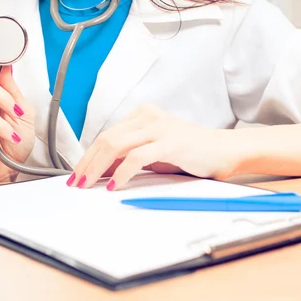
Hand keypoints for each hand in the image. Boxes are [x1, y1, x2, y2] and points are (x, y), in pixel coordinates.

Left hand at [67, 105, 242, 189]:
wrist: (224, 151)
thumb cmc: (191, 153)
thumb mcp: (155, 152)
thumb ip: (130, 156)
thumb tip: (101, 170)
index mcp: (142, 116)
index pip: (107, 135)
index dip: (88, 156)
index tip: (77, 174)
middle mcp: (148, 117)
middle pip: (107, 139)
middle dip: (87, 163)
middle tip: (76, 182)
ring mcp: (159, 127)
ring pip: (116, 145)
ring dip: (97, 167)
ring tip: (87, 184)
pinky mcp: (170, 141)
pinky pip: (137, 157)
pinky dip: (121, 172)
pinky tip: (114, 184)